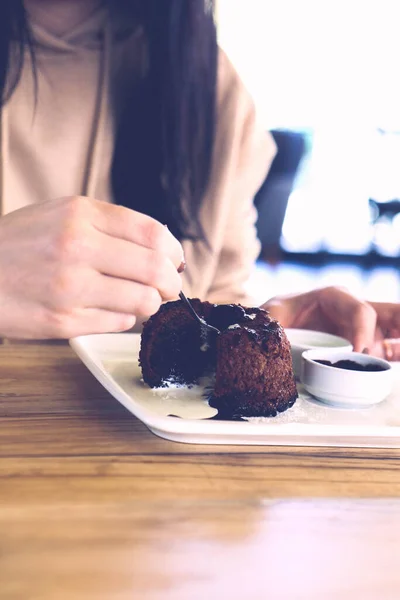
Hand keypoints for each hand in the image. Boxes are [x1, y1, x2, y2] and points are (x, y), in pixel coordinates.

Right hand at [0, 196, 182, 338]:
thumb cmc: (19, 244)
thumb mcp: (58, 214)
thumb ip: (106, 226)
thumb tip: (160, 247)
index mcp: (80, 214)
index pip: (152, 232)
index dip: (174, 251)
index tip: (176, 261)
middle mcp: (77, 247)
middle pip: (154, 269)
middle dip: (172, 283)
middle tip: (170, 288)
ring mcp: (70, 286)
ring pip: (142, 301)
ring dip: (151, 304)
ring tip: (143, 301)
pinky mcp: (63, 320)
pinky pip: (118, 323)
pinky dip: (124, 319)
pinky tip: (112, 311)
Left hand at [262, 286, 399, 360]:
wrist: (277, 324)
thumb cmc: (278, 315)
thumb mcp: (271, 315)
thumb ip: (272, 322)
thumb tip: (275, 335)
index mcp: (335, 297)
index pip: (361, 310)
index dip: (364, 331)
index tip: (358, 352)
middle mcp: (355, 310)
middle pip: (391, 313)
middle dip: (399, 323)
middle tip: (394, 345)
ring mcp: (364, 329)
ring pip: (394, 328)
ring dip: (399, 341)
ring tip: (398, 351)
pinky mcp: (367, 346)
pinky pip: (390, 349)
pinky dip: (397, 353)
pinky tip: (395, 360)